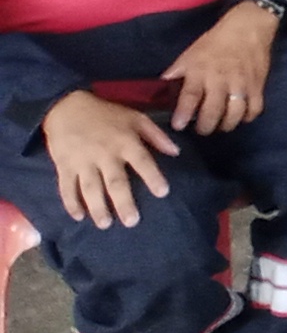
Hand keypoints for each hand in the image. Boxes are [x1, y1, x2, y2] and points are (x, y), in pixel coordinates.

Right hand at [40, 91, 177, 228]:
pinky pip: (66, 187)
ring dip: (97, 207)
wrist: (66, 107)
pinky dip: (71, 202)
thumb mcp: (136, 117)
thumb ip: (156, 135)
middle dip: (123, 202)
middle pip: (115, 181)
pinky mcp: (64, 166)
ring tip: (105, 224)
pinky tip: (78, 216)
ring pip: (90, 188)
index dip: (153, 176)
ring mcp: (82, 161)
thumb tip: (176, 152)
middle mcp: (105, 154)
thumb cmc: (107, 114)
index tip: (163, 192)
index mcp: (125, 141)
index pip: (142, 161)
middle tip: (132, 222)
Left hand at [161, 3, 276, 134]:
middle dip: (205, 126)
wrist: (249, 28)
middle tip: (201, 129)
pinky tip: (240, 116)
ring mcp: (241, 84)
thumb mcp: (190, 53)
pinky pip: (254, 109)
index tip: (178, 126)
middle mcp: (221, 79)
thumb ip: (177, 72)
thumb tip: (159, 87)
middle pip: (213, 111)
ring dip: (226, 125)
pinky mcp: (258, 85)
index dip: (183, 113)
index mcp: (201, 71)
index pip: (191, 96)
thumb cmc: (215, 41)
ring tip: (220, 125)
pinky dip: (247, 117)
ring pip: (235, 114)